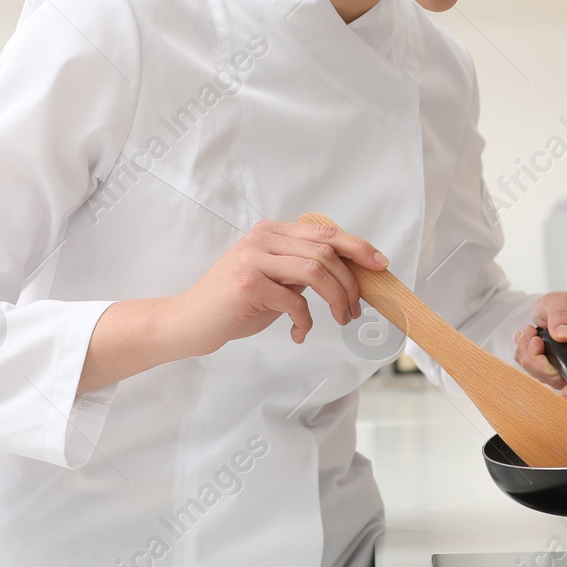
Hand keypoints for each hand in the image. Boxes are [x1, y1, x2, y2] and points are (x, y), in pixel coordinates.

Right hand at [81, 219, 390, 394]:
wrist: (187, 322)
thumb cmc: (233, 304)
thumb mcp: (273, 279)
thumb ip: (301, 270)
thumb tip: (347, 274)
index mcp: (271, 232)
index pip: (325, 232)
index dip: (358, 247)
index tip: (380, 264)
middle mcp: (262, 238)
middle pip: (326, 251)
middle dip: (350, 282)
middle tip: (355, 310)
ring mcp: (253, 259)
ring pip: (316, 271)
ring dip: (336, 299)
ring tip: (339, 319)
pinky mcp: (247, 284)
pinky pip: (295, 301)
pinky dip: (305, 321)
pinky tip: (298, 334)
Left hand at [512, 292, 566, 398]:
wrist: (550, 309)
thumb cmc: (562, 304)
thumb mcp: (560, 300)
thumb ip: (561, 314)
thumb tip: (565, 335)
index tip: (566, 388)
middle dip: (542, 364)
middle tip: (534, 339)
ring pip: (548, 378)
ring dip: (530, 357)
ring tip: (531, 333)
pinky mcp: (555, 370)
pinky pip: (536, 373)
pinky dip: (526, 357)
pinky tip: (528, 340)